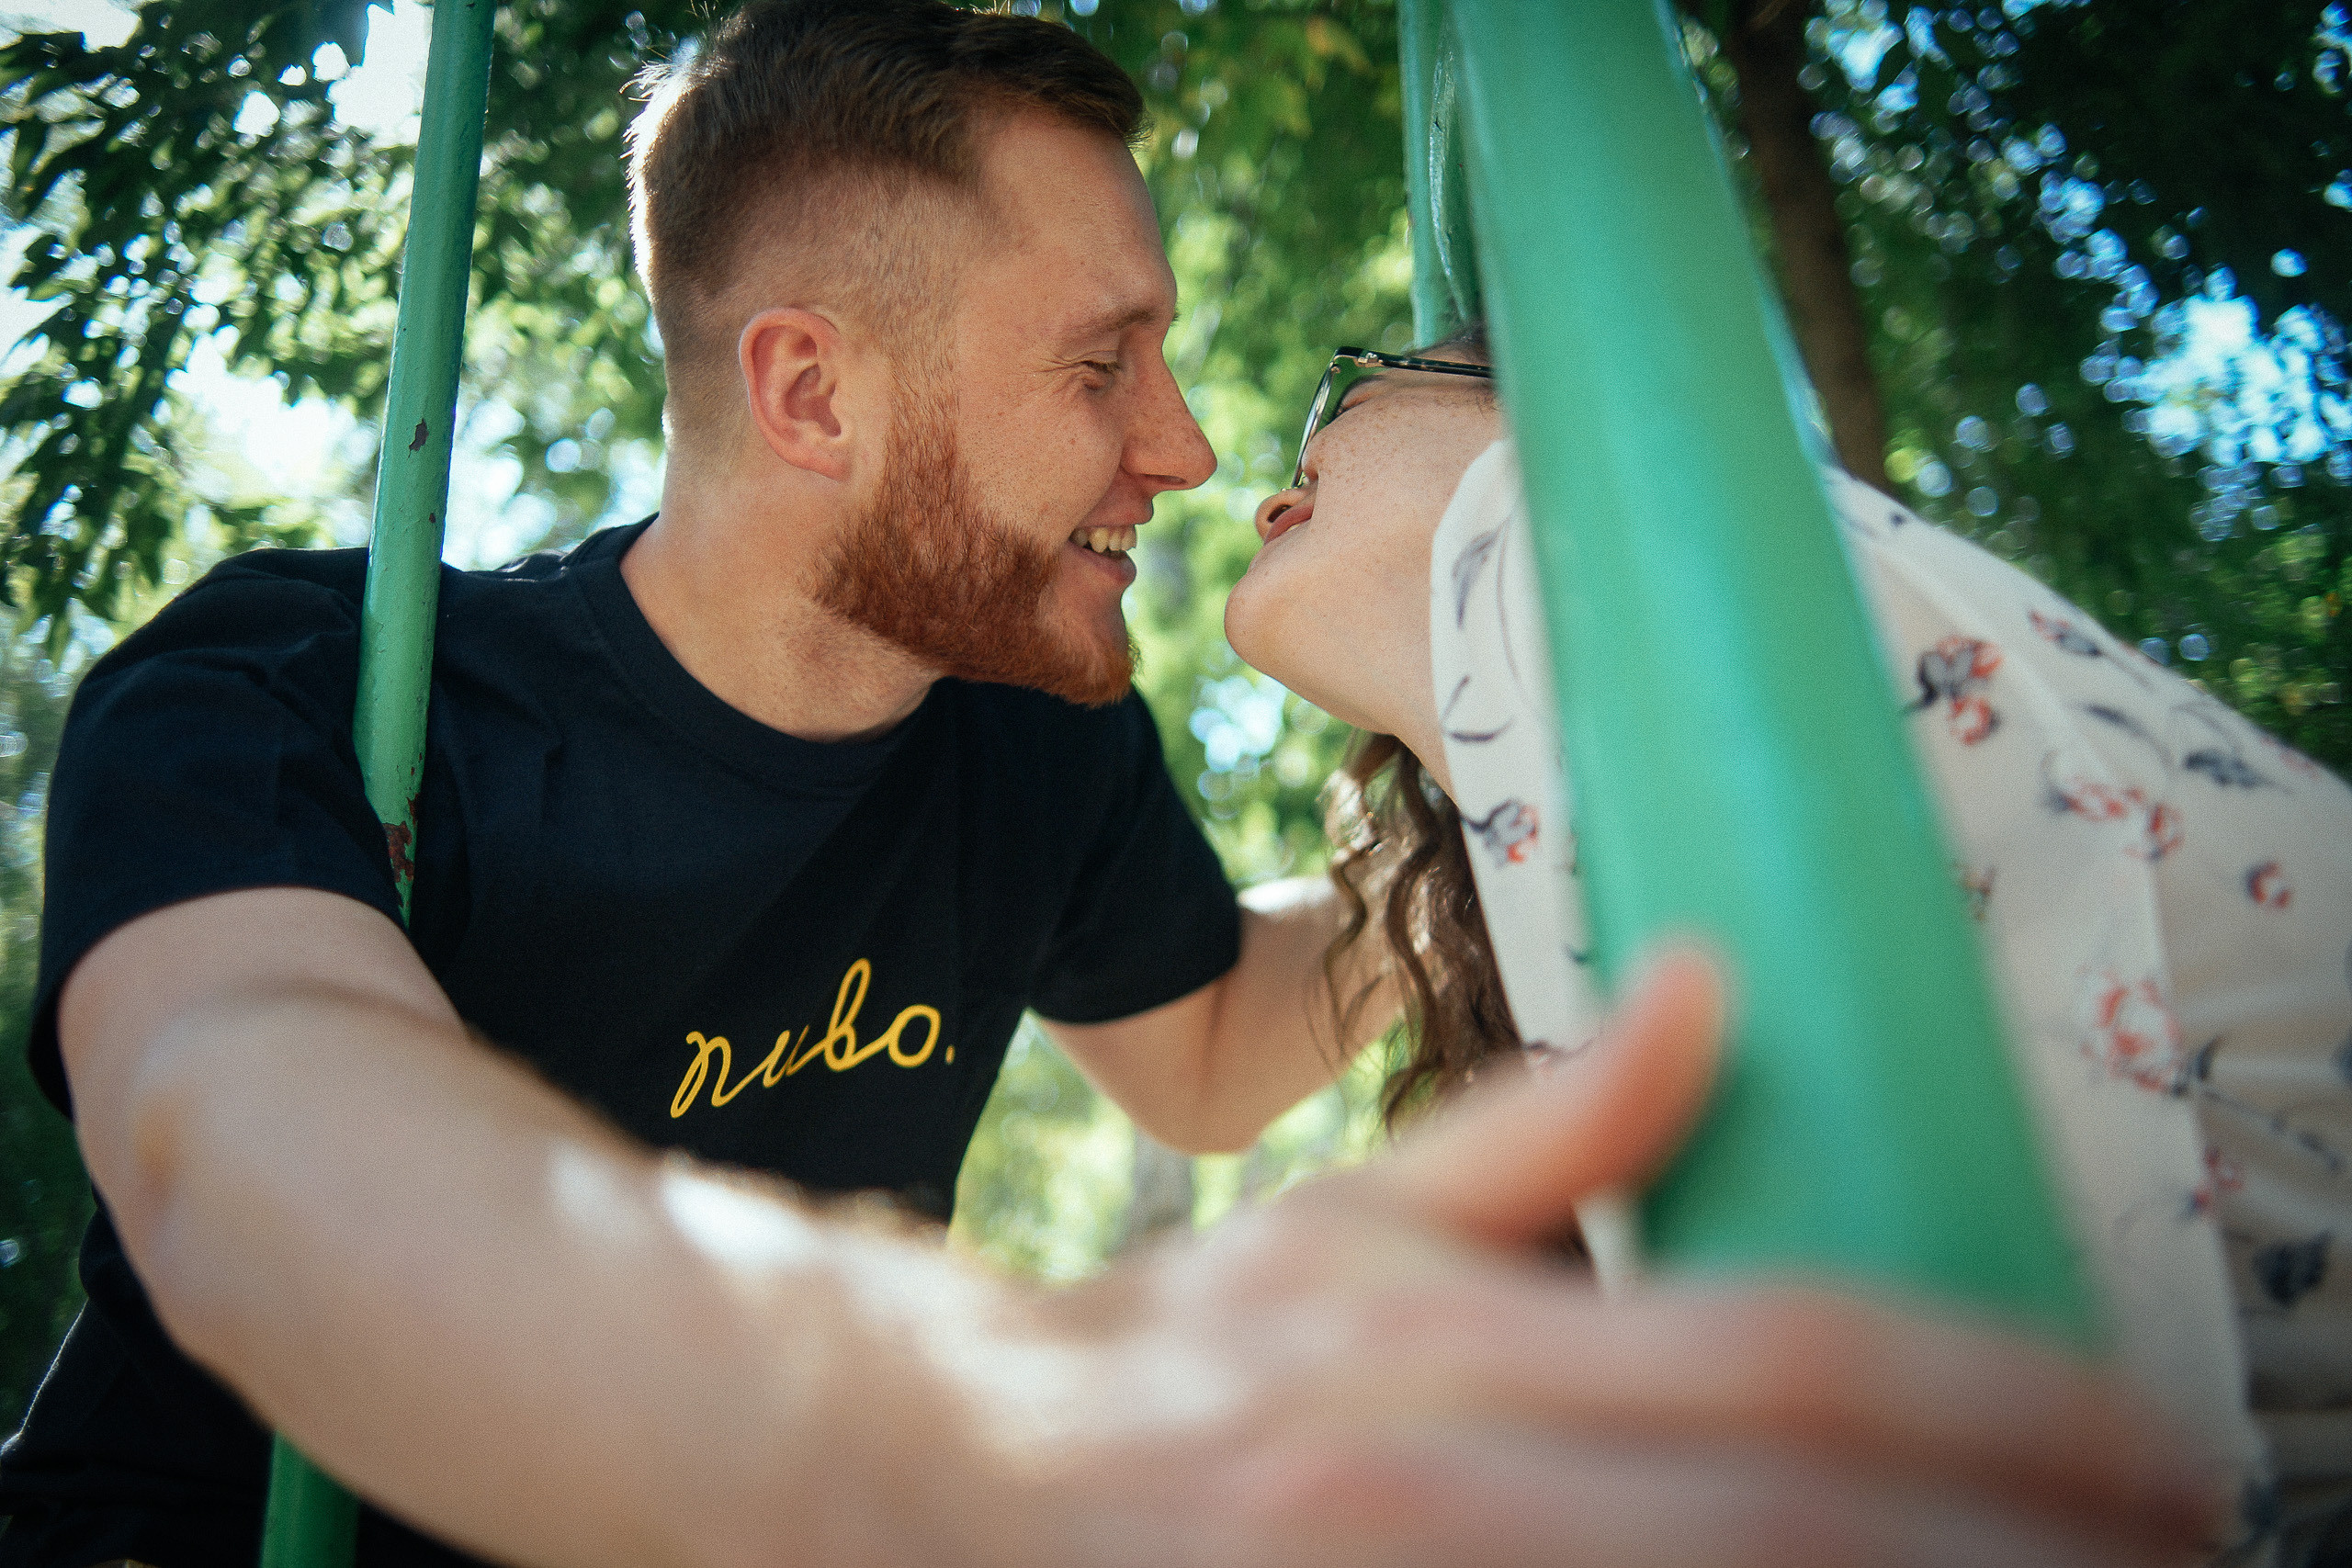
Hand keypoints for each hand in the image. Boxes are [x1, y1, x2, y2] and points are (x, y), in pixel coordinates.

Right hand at [941, 949, 2219, 1567]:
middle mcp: (1416, 1479)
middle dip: (2013, 1554)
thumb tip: (1716, 985)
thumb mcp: (1345, 1220)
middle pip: (1789, 1532)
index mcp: (1427, 1335)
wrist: (940, 1491)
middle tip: (2177, 1550)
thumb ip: (1547, 1120)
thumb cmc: (1169, 1360)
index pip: (1772, 1355)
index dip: (1994, 1403)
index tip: (2148, 1444)